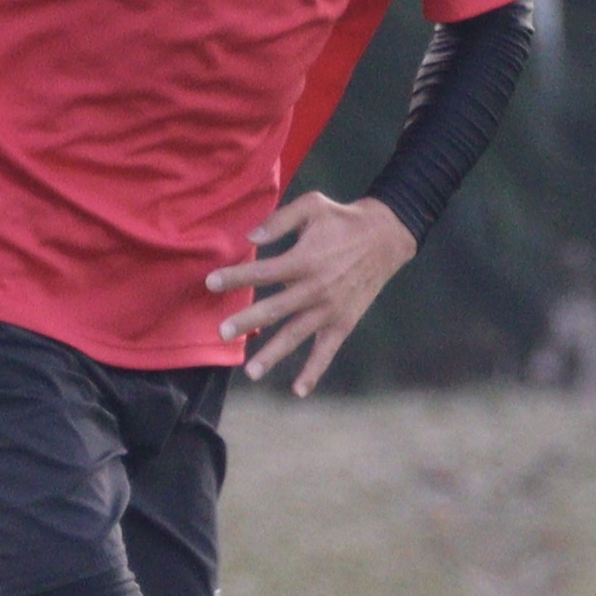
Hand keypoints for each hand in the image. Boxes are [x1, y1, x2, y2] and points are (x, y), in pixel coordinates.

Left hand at [204, 191, 416, 397]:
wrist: (385, 237)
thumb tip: (250, 238)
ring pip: (296, 336)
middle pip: (275, 309)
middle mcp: (315, 289)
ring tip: (251, 371)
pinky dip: (314, 371)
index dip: (236, 276)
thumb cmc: (343, 219)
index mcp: (304, 260)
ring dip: (273, 354)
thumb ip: (280, 220)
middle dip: (246, 320)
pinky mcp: (343, 322)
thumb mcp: (313, 205)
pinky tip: (298, 390)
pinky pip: (326, 351)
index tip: (210, 282)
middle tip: (222, 332)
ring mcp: (329, 310)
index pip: (263, 271)